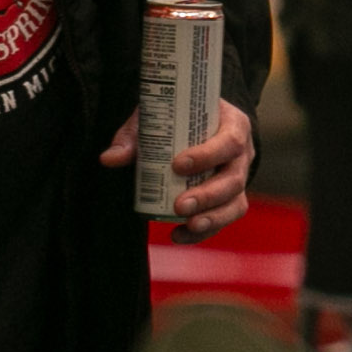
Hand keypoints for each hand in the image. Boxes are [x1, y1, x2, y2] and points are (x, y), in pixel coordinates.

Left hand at [99, 100, 256, 236]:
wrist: (195, 124)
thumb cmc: (179, 117)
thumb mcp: (158, 117)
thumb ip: (134, 136)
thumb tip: (109, 158)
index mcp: (233, 125)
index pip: (229, 141)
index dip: (208, 155)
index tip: (178, 165)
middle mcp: (242, 155)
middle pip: (234, 179)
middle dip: (207, 195)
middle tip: (180, 206)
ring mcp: (238, 180)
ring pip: (235, 204)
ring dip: (212, 218)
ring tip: (187, 225)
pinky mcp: (230, 200)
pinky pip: (223, 219)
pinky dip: (202, 232)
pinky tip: (178, 235)